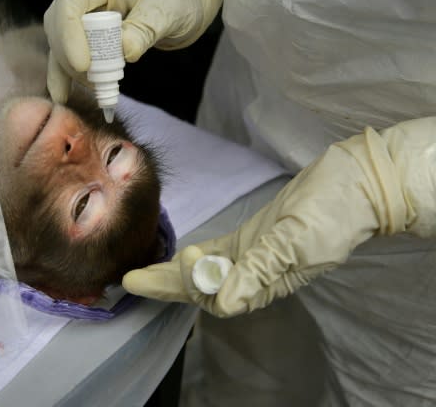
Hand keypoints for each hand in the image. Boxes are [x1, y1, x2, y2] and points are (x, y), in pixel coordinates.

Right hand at [44, 0, 238, 101]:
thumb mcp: (167, 10)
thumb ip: (145, 30)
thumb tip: (124, 52)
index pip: (71, 0)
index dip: (70, 33)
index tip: (84, 64)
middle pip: (59, 24)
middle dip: (71, 56)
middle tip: (96, 80)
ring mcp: (80, 19)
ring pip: (59, 44)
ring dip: (71, 70)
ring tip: (97, 88)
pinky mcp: (83, 39)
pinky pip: (66, 57)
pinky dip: (64, 77)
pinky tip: (61, 96)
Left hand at [123, 118, 435, 316]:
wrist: (355, 184)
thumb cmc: (331, 211)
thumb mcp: (297, 240)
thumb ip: (262, 269)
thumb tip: (226, 300)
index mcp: (265, 281)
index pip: (214, 297)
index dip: (188, 285)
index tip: (173, 263)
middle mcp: (255, 274)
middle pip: (202, 287)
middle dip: (164, 285)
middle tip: (129, 280)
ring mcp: (253, 255)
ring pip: (205, 272)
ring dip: (173, 274)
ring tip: (142, 273)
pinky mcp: (254, 237)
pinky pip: (218, 253)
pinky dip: (196, 257)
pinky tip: (179, 256)